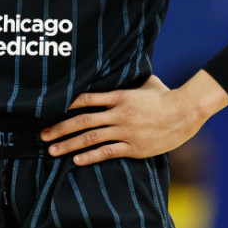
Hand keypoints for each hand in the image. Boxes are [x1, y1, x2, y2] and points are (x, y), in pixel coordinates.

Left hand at [40, 71, 227, 165]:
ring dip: (69, 144)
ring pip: (91, 138)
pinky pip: (108, 152)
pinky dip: (91, 156)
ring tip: (52, 150)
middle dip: (59, 128)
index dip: (66, 104)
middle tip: (42, 135)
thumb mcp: (146, 82)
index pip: (86, 99)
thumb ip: (130, 80)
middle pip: (82, 121)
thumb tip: (123, 67)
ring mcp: (126, 131)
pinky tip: (77, 160)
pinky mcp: (134, 147)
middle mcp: (118, 114)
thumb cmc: (166, 96)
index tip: (49, 110)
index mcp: (119, 96)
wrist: (186, 112)